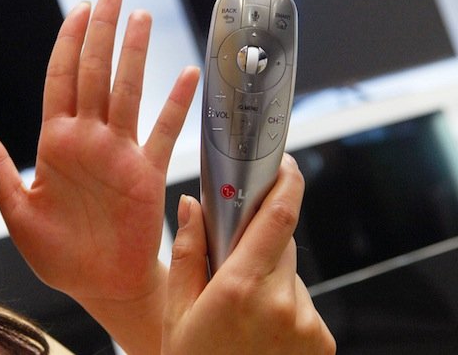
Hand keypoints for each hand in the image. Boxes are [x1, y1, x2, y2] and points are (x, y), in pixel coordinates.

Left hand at [0, 0, 198, 350]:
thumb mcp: (19, 214)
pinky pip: (162, 133)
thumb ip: (1, 174)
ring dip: (134, 55)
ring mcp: (119, 152)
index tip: (79, 10)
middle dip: (101, 32)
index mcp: (56, 143)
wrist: (99, 284)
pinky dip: (176, 106)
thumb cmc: (59, 254)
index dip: (68, 43)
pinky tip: (188, 75)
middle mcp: (88, 139)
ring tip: (141, 18)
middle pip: (94, 73)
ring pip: (126, 92)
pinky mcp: (145, 174)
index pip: (61, 79)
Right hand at [162, 155, 335, 353]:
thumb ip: (186, 252)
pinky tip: (258, 329)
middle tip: (232, 262)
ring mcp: (307, 324)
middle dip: (258, 242)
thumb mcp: (177, 311)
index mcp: (240, 288)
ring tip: (241, 312)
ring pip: (289, 275)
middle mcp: (282, 303)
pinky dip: (283, 304)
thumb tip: (190, 205)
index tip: (282, 163)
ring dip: (269, 278)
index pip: (277, 218)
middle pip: (280, 243)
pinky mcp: (322, 341)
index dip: (285, 182)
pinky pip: (301, 303)